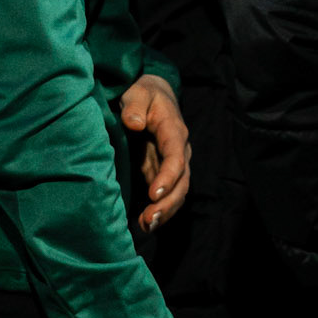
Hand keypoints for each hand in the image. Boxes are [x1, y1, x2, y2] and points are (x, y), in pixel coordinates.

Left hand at [120, 73, 190, 232]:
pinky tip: (146, 224)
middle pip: (181, 181)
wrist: (153, 95)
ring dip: (165, 211)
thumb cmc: (144, 93)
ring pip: (178, 192)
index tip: (154, 193)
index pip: (176, 156)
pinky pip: (168, 195)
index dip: (168, 176)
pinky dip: (160, 210)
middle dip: (168, 202)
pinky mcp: (164, 172)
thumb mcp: (137, 91)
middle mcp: (179, 150)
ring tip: (147, 225)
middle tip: (149, 219)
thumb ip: (135, 105)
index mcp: (174, 130)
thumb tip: (135, 123)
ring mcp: (174, 163)